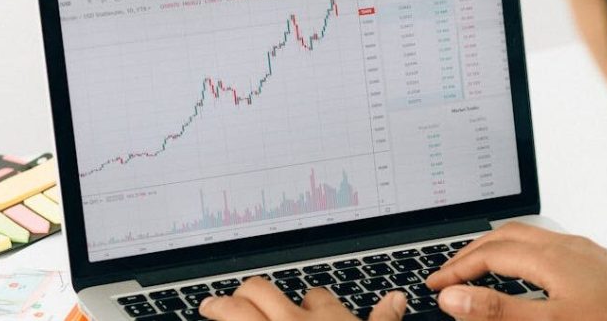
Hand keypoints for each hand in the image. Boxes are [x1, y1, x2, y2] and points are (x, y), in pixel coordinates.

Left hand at [199, 276, 405, 320]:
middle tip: (239, 298)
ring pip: (236, 308)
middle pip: (262, 290)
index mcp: (327, 320)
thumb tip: (396, 300)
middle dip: (250, 291)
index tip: (307, 306)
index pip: (316, 296)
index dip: (312, 301)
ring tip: (210, 306)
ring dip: (221, 305)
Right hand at [426, 222, 606, 320]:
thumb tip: (454, 299)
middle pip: (501, 236)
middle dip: (469, 253)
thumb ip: (500, 312)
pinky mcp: (593, 257)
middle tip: (446, 274)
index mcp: (548, 256)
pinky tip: (524, 267)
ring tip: (475, 265)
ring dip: (492, 247)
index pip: (487, 254)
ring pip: (523, 236)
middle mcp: (563, 244)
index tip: (434, 285)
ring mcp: (580, 248)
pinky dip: (517, 250)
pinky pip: (543, 242)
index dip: (456, 270)